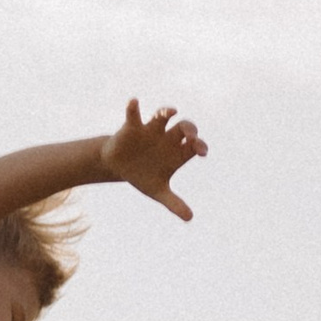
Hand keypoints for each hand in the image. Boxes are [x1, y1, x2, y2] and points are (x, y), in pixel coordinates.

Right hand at [98, 97, 205, 220]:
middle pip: (184, 127)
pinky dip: (133, 108)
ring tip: (170, 112)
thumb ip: (174, 203)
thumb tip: (189, 218)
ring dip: (166, 112)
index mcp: (177, 151)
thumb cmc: (143, 175)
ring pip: (162, 116)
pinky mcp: (133, 126)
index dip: (200, 145)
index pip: (194, 145)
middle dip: (189, 129)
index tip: (201, 151)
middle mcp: (167, 137)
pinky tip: (134, 102)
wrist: (119, 167)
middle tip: (191, 136)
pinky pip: (134, 114)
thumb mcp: (158, 191)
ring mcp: (151, 129)